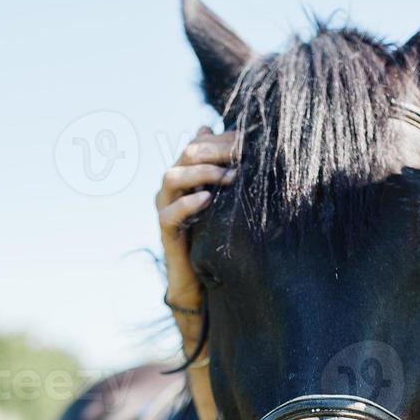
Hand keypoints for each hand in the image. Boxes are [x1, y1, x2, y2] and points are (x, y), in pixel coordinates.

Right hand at [154, 126, 237, 336]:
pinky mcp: (166, 231)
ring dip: (202, 172)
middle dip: (216, 150)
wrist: (202, 280)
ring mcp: (166, 207)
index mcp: (188, 174)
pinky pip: (169, 213)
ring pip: (172, 177)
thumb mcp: (231, 202)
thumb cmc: (219, 236)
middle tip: (242, 154)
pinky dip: (187, 203)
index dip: (222, 139)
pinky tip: (208, 199)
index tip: (249, 140)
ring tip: (230, 177)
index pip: (200, 143)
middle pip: (186, 154)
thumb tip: (253, 154)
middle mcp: (173, 187)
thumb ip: (235, 176)